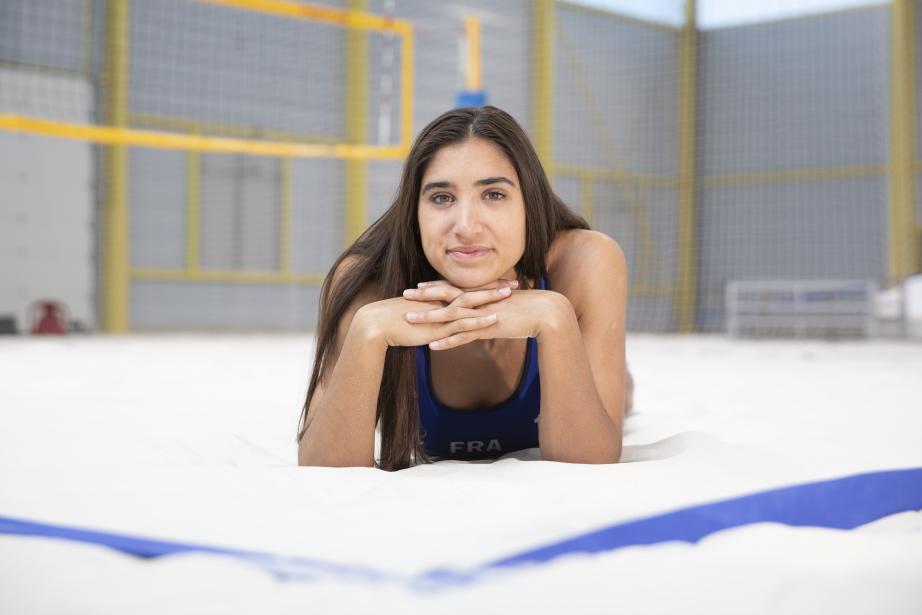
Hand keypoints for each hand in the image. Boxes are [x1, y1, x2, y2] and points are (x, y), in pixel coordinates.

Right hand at [353, 294, 500, 348]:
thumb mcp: (416, 319)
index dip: (483, 285)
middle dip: (493, 287)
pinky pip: (462, 323)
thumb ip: (429, 318)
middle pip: (472, 291)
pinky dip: (478, 320)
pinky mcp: (438, 326)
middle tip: (514, 283)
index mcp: (436, 298)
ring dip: (491, 299)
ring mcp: (440, 313)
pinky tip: (493, 319)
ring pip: (470, 303)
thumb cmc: (392, 323)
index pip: (464, 288)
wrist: (376, 325)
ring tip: (510, 294)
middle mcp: (441, 302)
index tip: (499, 281)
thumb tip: (437, 323)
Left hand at [401, 279, 569, 349]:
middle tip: (404, 295)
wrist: (547, 312)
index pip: (454, 288)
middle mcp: (479, 301)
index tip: (419, 286)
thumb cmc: (531, 308)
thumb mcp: (508, 305)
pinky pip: (463, 336)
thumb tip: (488, 311)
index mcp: (483, 293)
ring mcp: (482, 314)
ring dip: (428, 318)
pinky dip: (447, 341)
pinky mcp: (488, 329)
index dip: (435, 287)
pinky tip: (432, 346)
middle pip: (446, 296)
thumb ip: (495, 306)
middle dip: (424, 296)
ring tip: (408, 320)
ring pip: (449, 315)